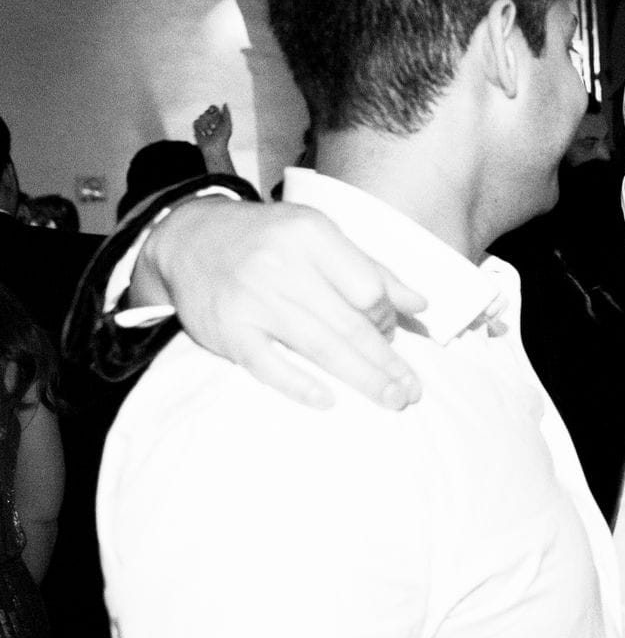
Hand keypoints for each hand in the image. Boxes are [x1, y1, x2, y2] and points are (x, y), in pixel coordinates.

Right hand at [139, 196, 427, 409]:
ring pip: (320, 347)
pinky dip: (299, 385)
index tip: (391, 334)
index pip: (368, 290)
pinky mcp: (228, 330)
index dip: (387, 318)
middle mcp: (282, 265)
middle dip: (387, 363)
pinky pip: (269, 365)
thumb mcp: (321, 237)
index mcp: (312, 236)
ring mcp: (253, 299)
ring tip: (393, 400)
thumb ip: (372, 270)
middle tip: (412, 393)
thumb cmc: (270, 239)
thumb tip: (422, 305)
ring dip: (363, 378)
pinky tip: (329, 401)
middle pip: (350, 325)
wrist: (190, 238)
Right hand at [192, 103, 232, 151]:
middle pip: (206, 112)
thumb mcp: (228, 125)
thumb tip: (225, 103)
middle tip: (214, 128)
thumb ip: (227, 114)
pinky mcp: (197, 129)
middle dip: (210, 119)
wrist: (215, 149)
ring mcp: (203, 124)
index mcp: (218, 118)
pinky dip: (200, 128)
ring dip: (205, 125)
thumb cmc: (223, 138)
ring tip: (210, 133)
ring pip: (201, 117)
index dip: (212, 108)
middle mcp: (210, 120)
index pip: (213, 108)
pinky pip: (196, 122)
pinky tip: (204, 134)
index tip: (212, 111)